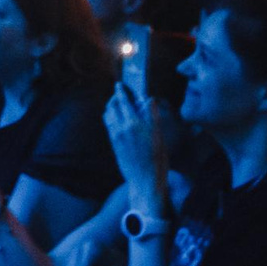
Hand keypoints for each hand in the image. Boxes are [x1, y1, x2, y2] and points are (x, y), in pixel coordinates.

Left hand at [100, 84, 168, 204]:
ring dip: (111, 108)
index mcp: (133, 123)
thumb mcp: (158, 135)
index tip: (119, 85)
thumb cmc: (156, 159)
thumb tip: (149, 99)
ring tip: (116, 104)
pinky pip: (109, 126)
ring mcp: (115, 137)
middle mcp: (121, 128)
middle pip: (112, 107)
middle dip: (115, 98)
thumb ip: (152, 116)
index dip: (121, 91)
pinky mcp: (114, 145)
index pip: (123, 101)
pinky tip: (116, 119)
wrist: (145, 180)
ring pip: (108, 116)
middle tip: (118, 93)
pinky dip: (111, 118)